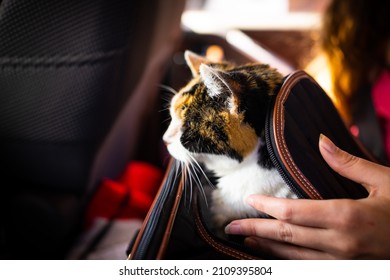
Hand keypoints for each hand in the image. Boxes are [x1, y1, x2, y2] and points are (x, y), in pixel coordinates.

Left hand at [225, 134, 389, 258]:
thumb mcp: (384, 181)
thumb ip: (348, 163)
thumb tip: (321, 141)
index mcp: (347, 216)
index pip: (293, 213)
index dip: (267, 207)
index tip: (250, 200)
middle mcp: (340, 243)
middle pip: (286, 235)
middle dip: (255, 230)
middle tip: (231, 226)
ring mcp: (342, 262)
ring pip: (293, 256)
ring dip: (266, 247)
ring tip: (245, 239)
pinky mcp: (346, 271)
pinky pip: (308, 268)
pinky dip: (286, 261)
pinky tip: (273, 254)